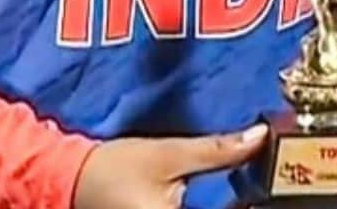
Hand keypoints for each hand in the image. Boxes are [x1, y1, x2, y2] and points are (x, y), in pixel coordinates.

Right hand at [72, 123, 266, 208]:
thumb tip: (260, 136)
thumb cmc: (112, 169)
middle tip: (259, 185)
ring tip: (244, 190)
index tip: (271, 187)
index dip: (253, 202)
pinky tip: (225, 198)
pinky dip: (211, 207)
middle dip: (244, 202)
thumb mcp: (169, 154)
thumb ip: (218, 150)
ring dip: (227, 203)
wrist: (65, 181)